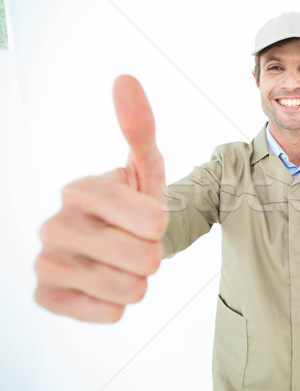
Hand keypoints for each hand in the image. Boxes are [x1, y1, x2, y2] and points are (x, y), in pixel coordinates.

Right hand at [34, 75, 168, 322]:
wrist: (114, 245)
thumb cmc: (134, 205)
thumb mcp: (146, 168)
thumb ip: (140, 128)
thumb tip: (125, 78)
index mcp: (80, 190)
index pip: (150, 219)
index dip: (161, 223)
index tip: (149, 218)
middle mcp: (55, 224)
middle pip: (144, 258)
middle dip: (153, 256)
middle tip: (137, 246)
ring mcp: (47, 262)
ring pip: (130, 290)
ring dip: (138, 281)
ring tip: (122, 265)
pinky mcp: (46, 296)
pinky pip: (108, 313)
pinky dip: (118, 304)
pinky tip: (105, 287)